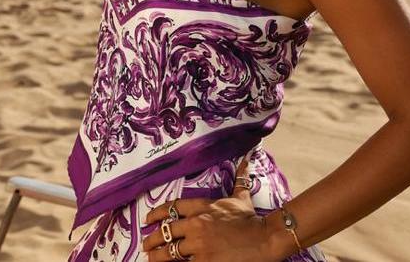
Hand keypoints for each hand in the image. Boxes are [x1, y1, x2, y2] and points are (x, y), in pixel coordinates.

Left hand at [141, 155, 278, 261]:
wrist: (263, 239)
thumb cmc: (251, 218)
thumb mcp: (241, 196)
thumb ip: (240, 178)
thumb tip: (246, 159)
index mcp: (203, 206)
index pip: (173, 207)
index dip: (157, 213)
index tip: (148, 219)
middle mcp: (196, 224)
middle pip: (166, 231)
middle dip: (152, 238)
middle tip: (146, 243)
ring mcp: (198, 244)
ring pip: (170, 251)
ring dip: (158, 256)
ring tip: (150, 258)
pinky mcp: (203, 261)